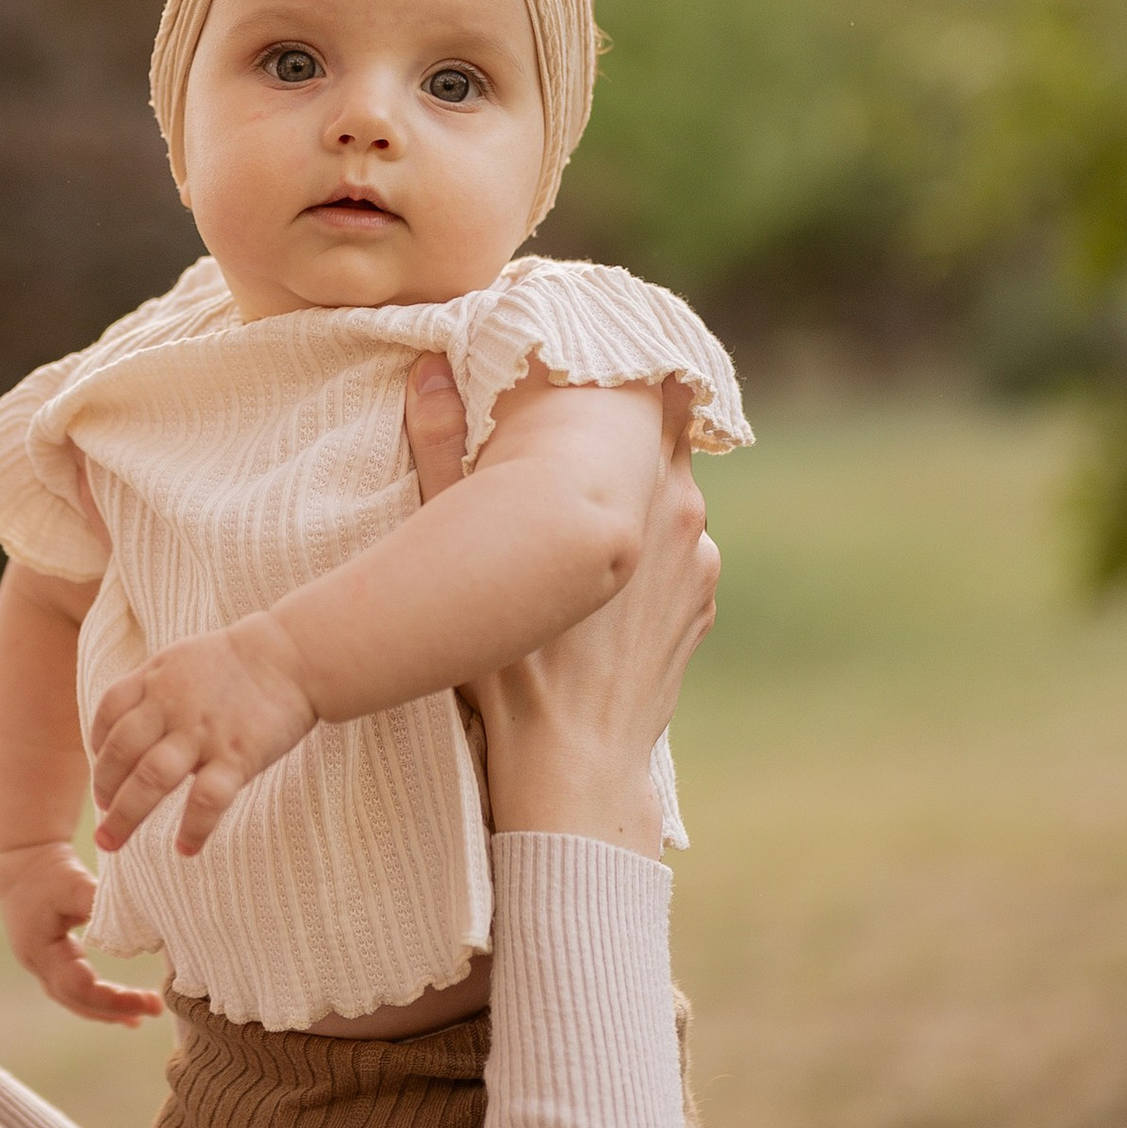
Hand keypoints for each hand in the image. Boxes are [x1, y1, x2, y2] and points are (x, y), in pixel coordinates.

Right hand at [0, 840, 164, 1025]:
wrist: (19, 858)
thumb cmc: (46, 870)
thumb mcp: (73, 883)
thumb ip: (100, 904)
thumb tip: (140, 925)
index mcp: (41, 952)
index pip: (80, 988)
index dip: (115, 1000)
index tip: (149, 1001)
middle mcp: (38, 966)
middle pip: (78, 1001)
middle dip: (116, 1009)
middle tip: (156, 1009)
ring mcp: (42, 965)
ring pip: (75, 1000)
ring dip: (106, 1010)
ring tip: (138, 1018)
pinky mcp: (51, 959)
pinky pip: (75, 988)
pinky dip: (98, 998)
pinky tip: (120, 1004)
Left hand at [89, 615, 320, 856]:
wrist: (292, 654)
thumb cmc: (235, 662)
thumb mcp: (181, 660)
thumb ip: (152, 689)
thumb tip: (127, 727)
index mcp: (155, 679)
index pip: (108, 713)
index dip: (97, 746)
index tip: (103, 773)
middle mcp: (171, 705)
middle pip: (120, 752)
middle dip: (104, 791)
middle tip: (102, 820)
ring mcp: (203, 731)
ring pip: (151, 778)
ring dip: (126, 815)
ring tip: (111, 842)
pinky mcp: (237, 754)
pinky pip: (207, 799)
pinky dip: (193, 828)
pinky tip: (185, 849)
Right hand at [403, 356, 717, 850]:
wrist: (572, 760)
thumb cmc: (506, 656)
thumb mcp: (457, 542)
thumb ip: (442, 446)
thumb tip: (425, 367)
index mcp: (636, 477)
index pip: (651, 390)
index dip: (621, 377)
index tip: (585, 376)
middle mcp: (683, 509)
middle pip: (656, 443)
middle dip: (617, 442)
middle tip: (563, 448)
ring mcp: (700, 561)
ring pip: (667, 503)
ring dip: (631, 503)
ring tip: (574, 522)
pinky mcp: (701, 605)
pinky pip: (676, 557)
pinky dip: (645, 557)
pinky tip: (597, 582)